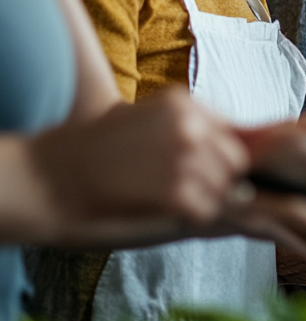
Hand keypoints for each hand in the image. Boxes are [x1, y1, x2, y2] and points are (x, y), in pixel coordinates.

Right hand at [23, 87, 249, 245]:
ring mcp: (186, 160)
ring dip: (204, 199)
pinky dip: (190, 217)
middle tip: (184, 187)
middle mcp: (191, 126)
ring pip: (226, 189)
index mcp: (183, 103)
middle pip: (235, 161)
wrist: (48, 178)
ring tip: (167, 199)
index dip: (219, 154)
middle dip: (217, 177)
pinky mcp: (177, 194)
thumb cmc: (92, 149)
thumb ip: (189, 125)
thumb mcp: (143, 118)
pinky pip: (207, 210)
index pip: (232, 131)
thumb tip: (242, 139)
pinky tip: (162, 211)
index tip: (203, 167)